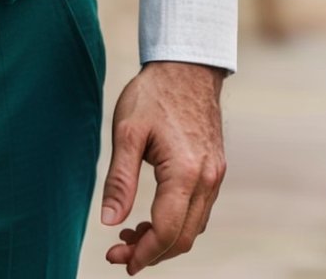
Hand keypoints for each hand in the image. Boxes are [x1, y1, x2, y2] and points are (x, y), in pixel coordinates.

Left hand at [101, 61, 226, 272]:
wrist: (187, 67)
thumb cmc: (153, 95)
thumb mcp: (126, 132)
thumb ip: (119, 180)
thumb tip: (110, 222)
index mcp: (185, 174)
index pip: (167, 232)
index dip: (143, 253)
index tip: (118, 261)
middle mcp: (207, 181)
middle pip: (184, 238)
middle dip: (152, 253)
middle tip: (120, 252)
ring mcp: (215, 176)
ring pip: (194, 227)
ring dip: (164, 239)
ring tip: (131, 234)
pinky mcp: (215, 170)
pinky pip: (199, 210)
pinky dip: (177, 222)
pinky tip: (153, 215)